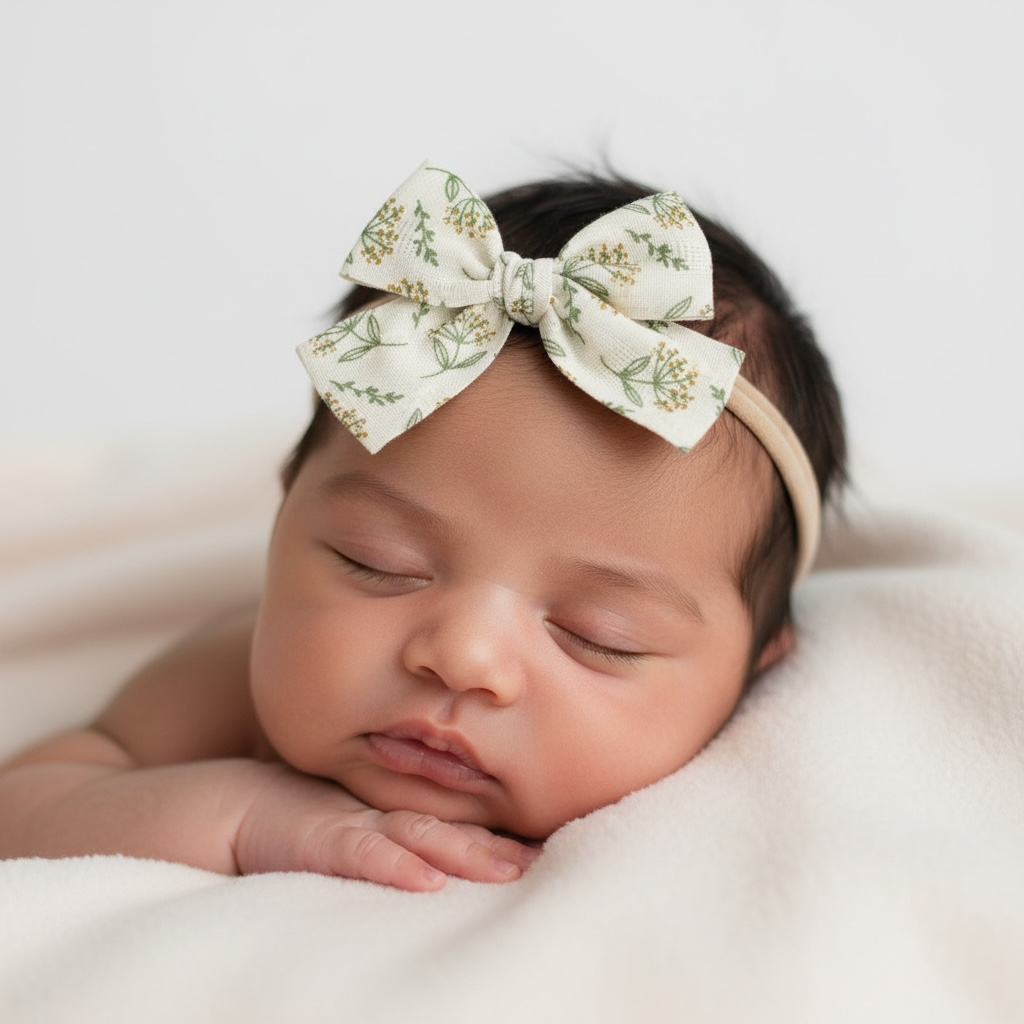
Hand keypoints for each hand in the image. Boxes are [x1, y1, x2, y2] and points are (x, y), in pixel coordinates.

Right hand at [234, 763, 539, 890]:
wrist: (225, 807)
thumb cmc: (287, 826)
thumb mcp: (344, 837)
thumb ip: (385, 845)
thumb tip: (432, 875)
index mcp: (388, 821)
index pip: (452, 830)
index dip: (497, 840)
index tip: (542, 852)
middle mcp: (379, 820)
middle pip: (448, 832)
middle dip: (497, 848)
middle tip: (544, 861)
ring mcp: (351, 825)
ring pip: (418, 837)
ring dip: (464, 854)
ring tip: (510, 869)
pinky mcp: (316, 838)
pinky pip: (361, 853)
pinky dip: (394, 865)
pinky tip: (426, 879)